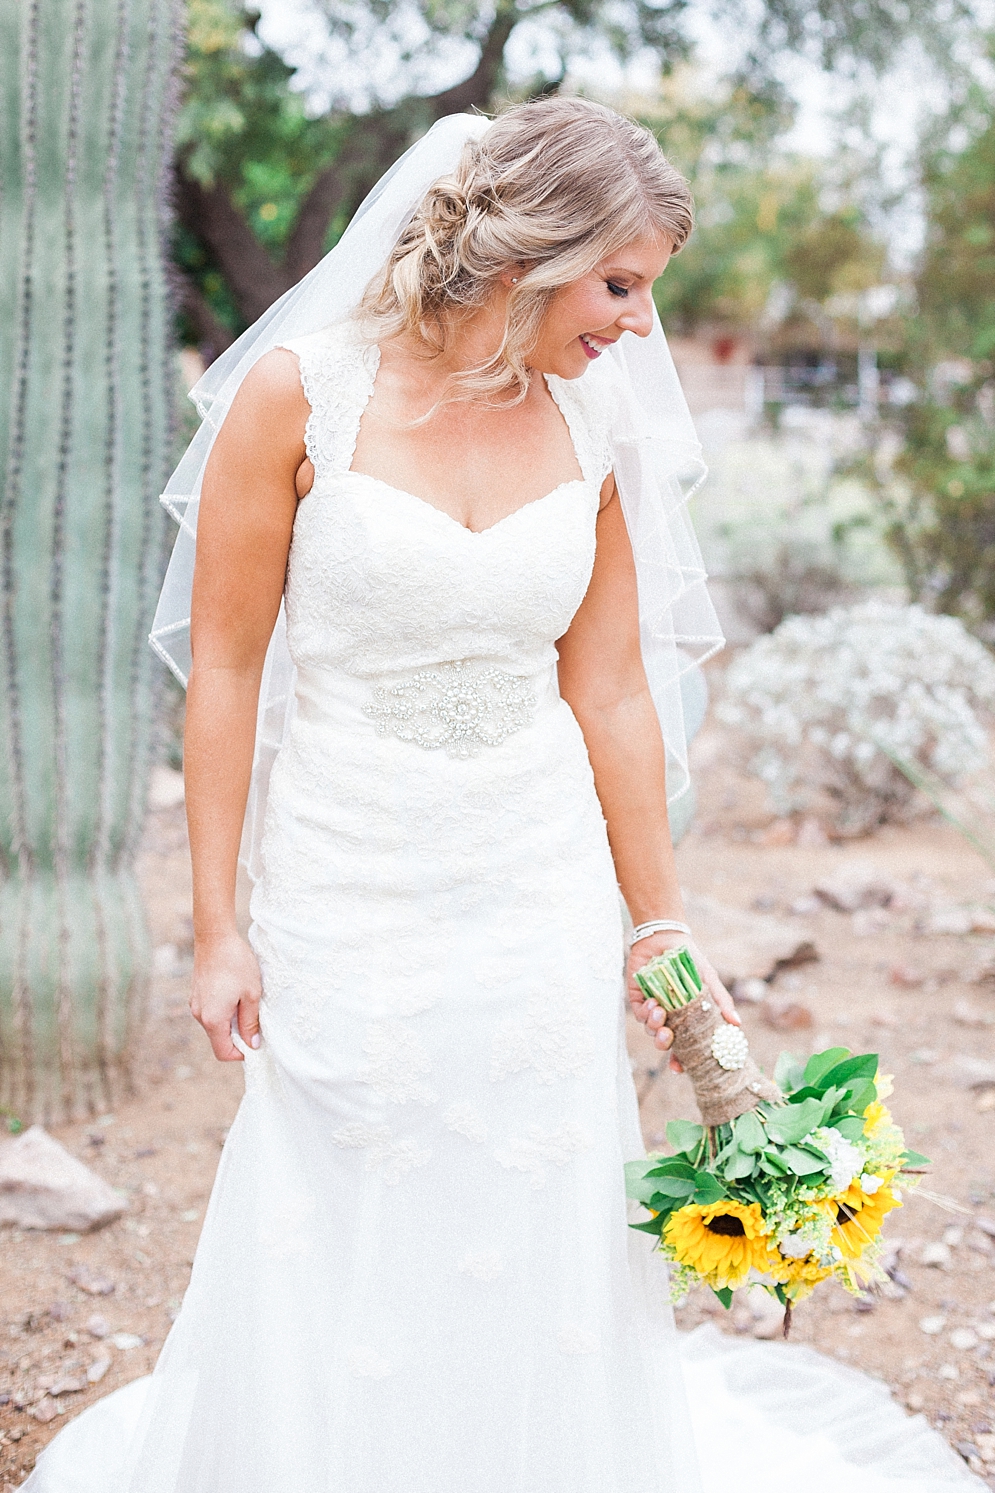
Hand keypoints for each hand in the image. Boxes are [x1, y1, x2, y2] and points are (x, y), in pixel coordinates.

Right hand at [190, 931, 261, 1060]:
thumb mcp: (251, 994)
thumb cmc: (236, 964)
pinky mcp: (196, 996)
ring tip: (246, 1002)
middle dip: (238, 1036)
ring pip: (215, 1026)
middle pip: (219, 1040)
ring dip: (231, 1022)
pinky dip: (223, 1012)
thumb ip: (251, 1022)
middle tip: (255, 1020)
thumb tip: (253, 1044)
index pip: (224, 1052)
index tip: (256, 1042)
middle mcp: (200, 1015)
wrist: (215, 937)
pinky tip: (235, 994)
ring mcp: (196, 1005)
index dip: (241, 1053)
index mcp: (213, 1019)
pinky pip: (211, 1013)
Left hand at [626, 931, 738, 1073]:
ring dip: (654, 1025)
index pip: (684, 1046)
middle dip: (664, 1044)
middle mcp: (669, 1017)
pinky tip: (652, 1002)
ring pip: (650, 1030)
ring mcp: (653, 1009)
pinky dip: (644, 1012)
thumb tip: (737, 1024)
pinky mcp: (637, 999)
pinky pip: (639, 1015)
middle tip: (668, 1038)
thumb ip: (720, 1001)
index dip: (682, 1061)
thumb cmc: (690, 959)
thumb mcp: (708, 980)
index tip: (680, 1069)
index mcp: (686, 1019)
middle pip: (665, 1043)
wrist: (665, 937)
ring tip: (660, 1010)